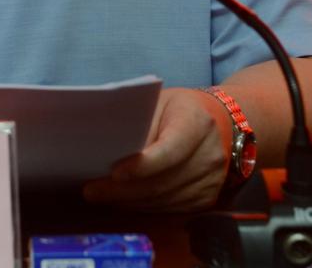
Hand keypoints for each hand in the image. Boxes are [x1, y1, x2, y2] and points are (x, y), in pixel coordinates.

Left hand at [82, 88, 231, 211]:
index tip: (114, 172)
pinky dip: (144, 207)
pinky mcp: (207, 198)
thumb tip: (109, 150)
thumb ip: (139, 123)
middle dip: (125, 190)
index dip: (142, 166)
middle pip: (164, 181)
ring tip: (102, 196)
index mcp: (197, 123)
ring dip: (130, 202)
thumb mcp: (158, 102)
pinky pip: (172, 208)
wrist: (219, 122)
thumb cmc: (179, 107)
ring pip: (165, 199)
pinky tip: (124, 201)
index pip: (169, 150)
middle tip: (93, 191)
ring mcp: (211, 180)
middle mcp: (209, 155)